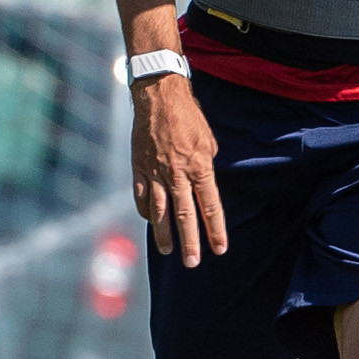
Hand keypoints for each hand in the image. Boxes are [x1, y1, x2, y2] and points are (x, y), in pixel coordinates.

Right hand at [130, 74, 226, 266]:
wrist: (158, 96)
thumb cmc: (188, 117)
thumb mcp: (208, 141)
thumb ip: (206, 167)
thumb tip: (203, 187)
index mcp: (199, 167)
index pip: (210, 205)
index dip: (215, 229)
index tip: (220, 248)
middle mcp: (177, 174)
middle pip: (184, 214)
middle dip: (190, 241)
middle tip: (192, 262)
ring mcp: (155, 172)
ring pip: (159, 211)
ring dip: (164, 234)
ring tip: (169, 251)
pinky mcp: (139, 168)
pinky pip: (141, 196)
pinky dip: (146, 211)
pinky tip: (150, 221)